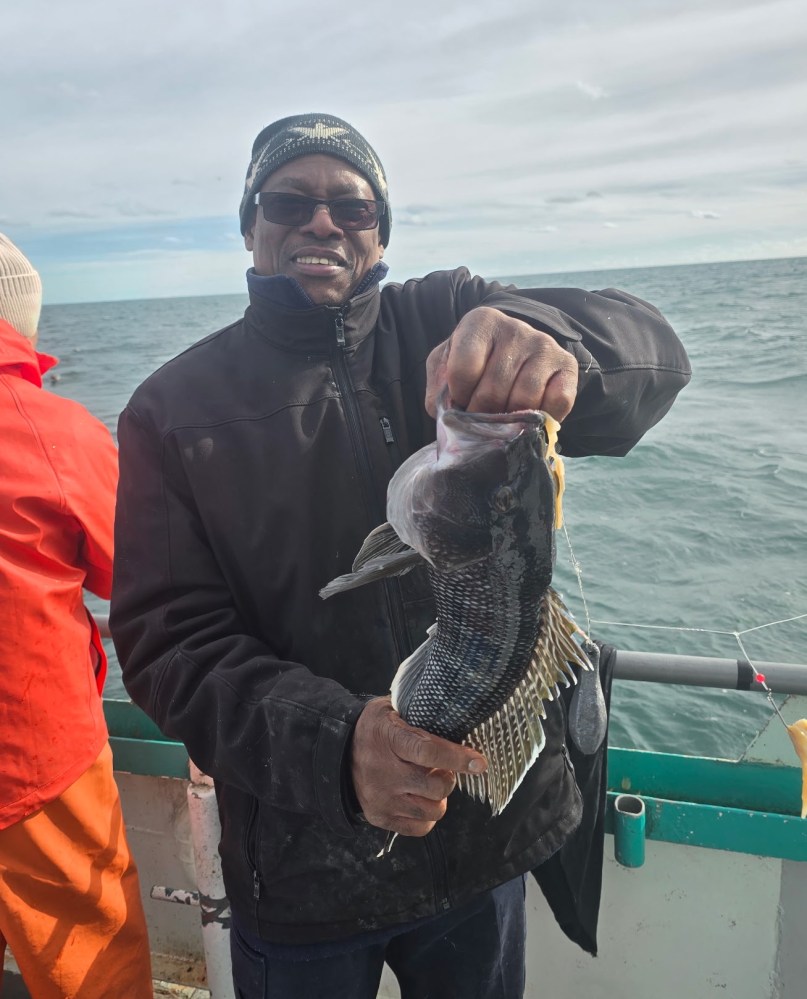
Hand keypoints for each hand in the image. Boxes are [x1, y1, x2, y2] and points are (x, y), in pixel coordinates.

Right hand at [351, 697, 486, 836]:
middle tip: (443, 769)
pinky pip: (420, 828)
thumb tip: (459, 718)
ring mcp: (380, 798)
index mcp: (388, 738)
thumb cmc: (374, 728)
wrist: (337, 753)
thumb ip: (420, 714)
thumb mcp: (391, 709)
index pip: (427, 752)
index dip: (457, 758)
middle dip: (449, 777)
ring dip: (439, 797)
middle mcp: (383, 771)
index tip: (479, 762)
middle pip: (436, 786)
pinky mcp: (379, 817)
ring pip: (432, 810)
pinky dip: (428, 816)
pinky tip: (421, 798)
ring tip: (430, 783)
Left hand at [425, 306, 577, 419]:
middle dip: (483, 413)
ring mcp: (544, 345)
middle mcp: (516, 328)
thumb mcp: (446, 366)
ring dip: (510, 420)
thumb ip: (438, 388)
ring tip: (503, 413)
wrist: (515, 351)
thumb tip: (446, 414)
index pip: (462, 370)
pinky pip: (555, 404)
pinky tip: (528, 414)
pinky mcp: (567, 365)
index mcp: (481, 321)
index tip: (461, 397)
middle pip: (493, 391)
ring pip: (523, 402)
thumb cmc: (475, 361)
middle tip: (482, 413)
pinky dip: (540, 419)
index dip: (458, 395)